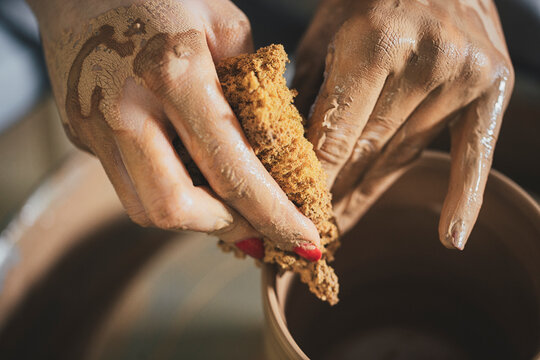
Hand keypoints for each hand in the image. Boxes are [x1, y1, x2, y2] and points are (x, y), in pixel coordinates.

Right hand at [29, 0, 320, 258]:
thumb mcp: (226, 26)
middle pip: (174, 209)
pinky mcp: (79, 133)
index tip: (303, 240)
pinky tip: (189, 170)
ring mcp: (94, 125)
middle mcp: (126, 108)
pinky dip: (168, 190)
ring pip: (144, 207)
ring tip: (226, 200)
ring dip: (195, 215)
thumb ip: (252, 92)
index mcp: (174, 73)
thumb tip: (273, 156)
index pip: (231, 171)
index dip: (273, 216)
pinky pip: (129, 182)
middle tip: (257, 221)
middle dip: (226, 226)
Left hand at [293, 0, 513, 248]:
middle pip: (370, 151)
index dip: (314, 178)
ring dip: (371, 194)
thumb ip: (307, 88)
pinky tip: (452, 237)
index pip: (336, 134)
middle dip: (337, 191)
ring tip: (345, 224)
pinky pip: (475, 152)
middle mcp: (424, 61)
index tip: (296, 211)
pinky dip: (464, 197)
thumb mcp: (325, 30)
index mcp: (373, 44)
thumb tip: (289, 146)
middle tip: (315, 227)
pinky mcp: (493, 85)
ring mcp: (463, 75)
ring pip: (405, 154)